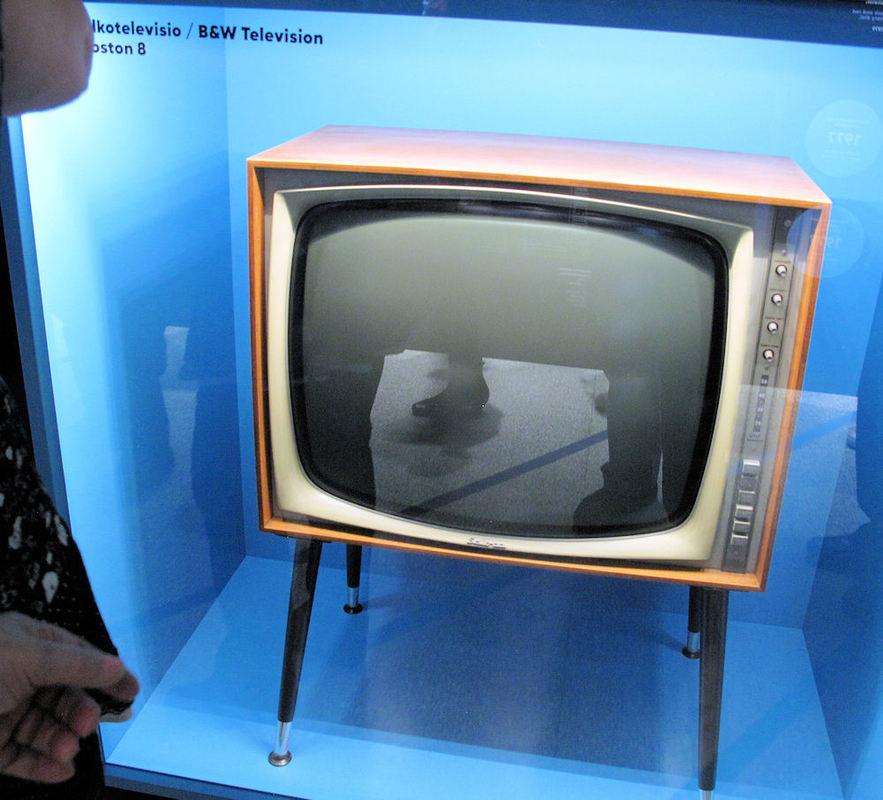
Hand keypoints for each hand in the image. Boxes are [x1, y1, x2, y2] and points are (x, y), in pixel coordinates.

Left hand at [0, 612, 138, 782]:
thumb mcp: (30, 656)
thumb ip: (76, 663)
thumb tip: (117, 667)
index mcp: (27, 643)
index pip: (76, 655)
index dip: (105, 672)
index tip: (131, 691)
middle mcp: (17, 675)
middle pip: (63, 694)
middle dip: (79, 710)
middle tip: (90, 725)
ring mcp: (2, 712)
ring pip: (44, 728)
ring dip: (61, 739)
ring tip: (68, 750)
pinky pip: (21, 756)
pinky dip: (42, 765)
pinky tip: (60, 770)